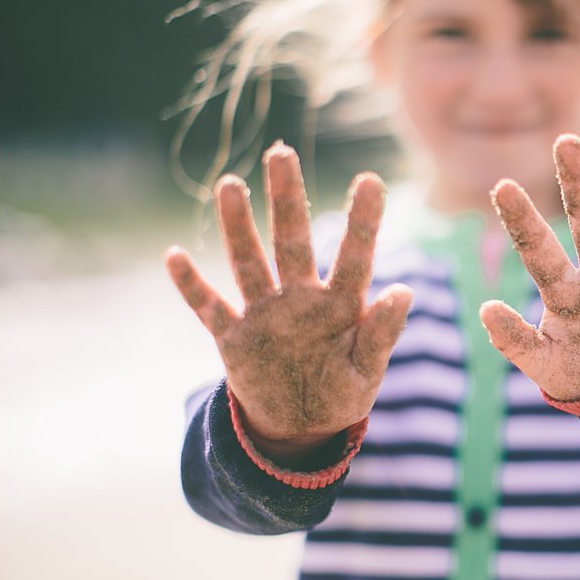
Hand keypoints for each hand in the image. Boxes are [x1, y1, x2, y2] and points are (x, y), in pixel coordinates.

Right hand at [166, 143, 411, 465]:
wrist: (300, 427)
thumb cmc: (342, 393)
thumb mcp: (367, 371)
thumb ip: (383, 333)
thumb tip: (406, 291)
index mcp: (341, 305)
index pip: (355, 256)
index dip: (364, 221)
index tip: (371, 179)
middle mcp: (300, 298)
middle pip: (292, 240)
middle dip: (287, 198)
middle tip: (282, 152)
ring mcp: (264, 314)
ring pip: (249, 262)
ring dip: (238, 226)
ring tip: (231, 185)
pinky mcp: (233, 337)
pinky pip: (208, 306)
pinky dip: (191, 285)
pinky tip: (174, 255)